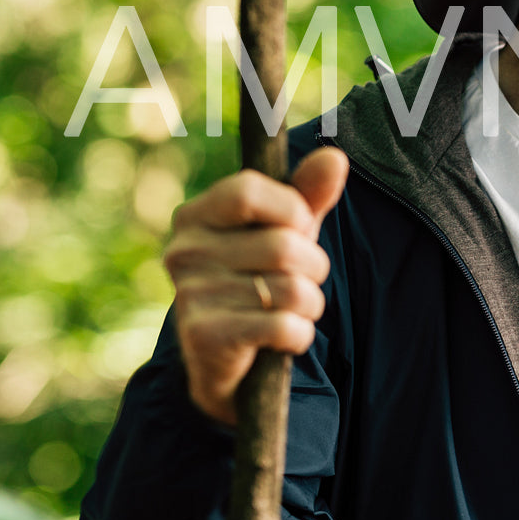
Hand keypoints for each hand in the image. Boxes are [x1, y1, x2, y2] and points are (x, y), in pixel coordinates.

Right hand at [163, 146, 348, 426]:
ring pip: (291, 289)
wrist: (226, 363)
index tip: (298, 227)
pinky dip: (299, 334)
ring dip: (310, 303)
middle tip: (301, 279)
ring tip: (292, 309)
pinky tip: (282, 337)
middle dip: (314, 266)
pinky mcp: (205, 337)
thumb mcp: (286, 232)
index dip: (291, 209)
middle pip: (283, 245)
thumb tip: (335, 156)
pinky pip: (284, 326)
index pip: (249, 190)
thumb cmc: (259, 279)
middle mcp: (184, 252)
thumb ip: (309, 195)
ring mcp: (190, 296)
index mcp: (196, 216)